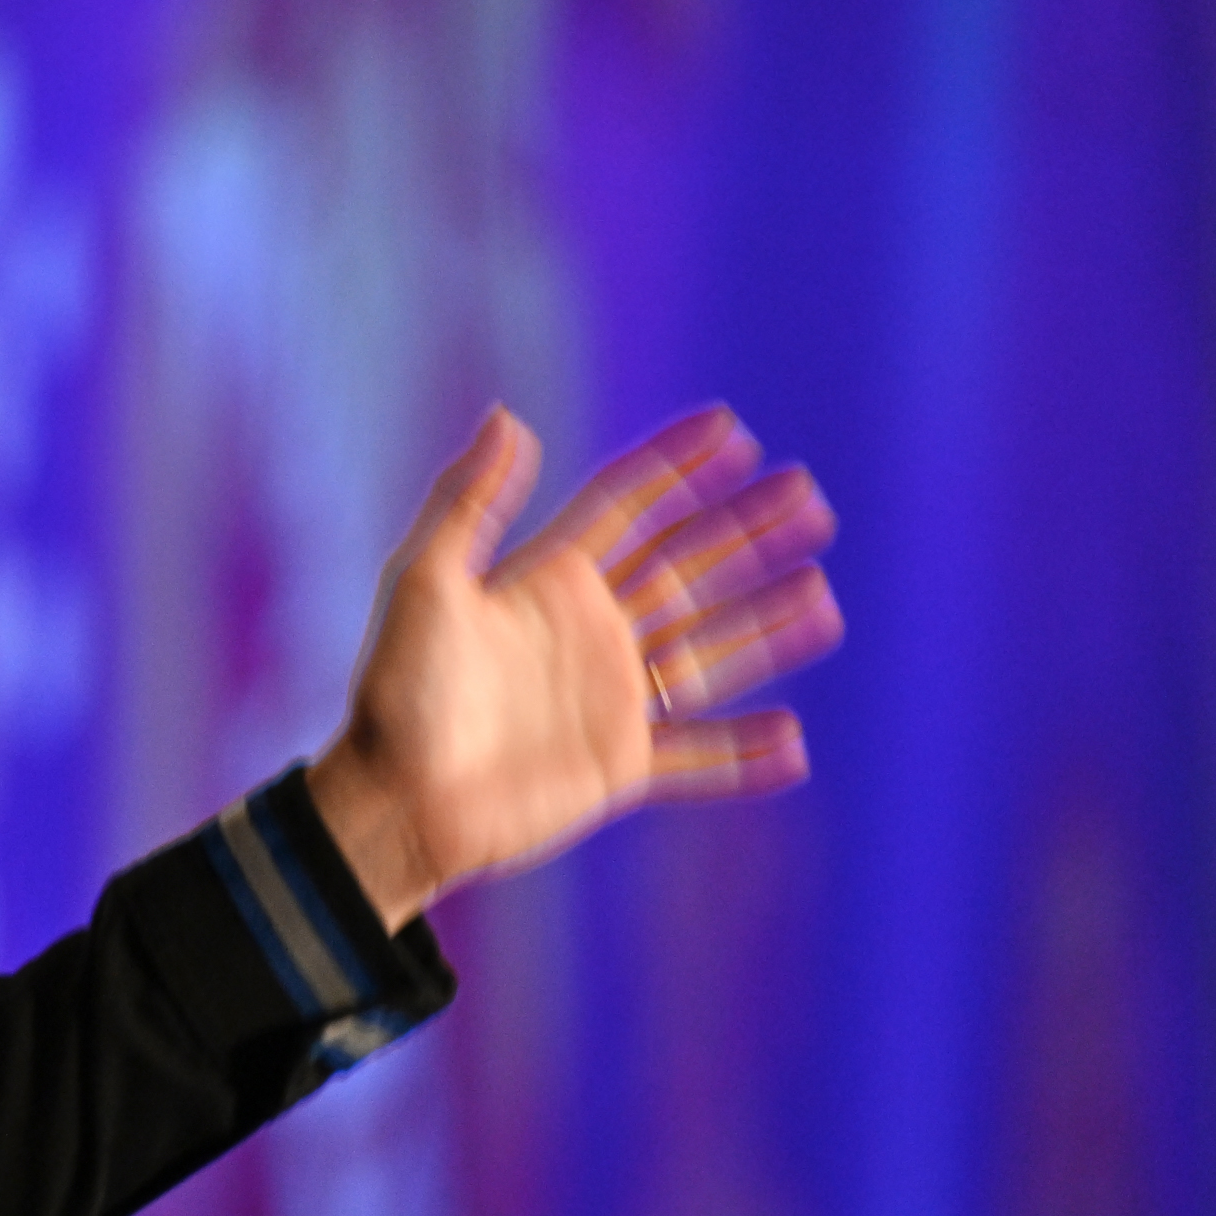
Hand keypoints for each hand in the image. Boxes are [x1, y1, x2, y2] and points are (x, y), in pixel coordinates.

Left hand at [305, 405, 840, 929]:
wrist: (394, 799)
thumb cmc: (396, 690)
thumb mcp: (422, 580)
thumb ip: (468, 501)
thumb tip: (509, 416)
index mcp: (547, 579)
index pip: (628, 506)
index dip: (677, 466)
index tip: (732, 430)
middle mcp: (589, 630)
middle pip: (685, 568)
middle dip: (746, 533)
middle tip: (809, 499)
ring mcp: (609, 698)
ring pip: (707, 652)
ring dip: (765, 627)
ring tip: (821, 601)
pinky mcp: (618, 766)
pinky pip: (695, 757)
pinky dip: (742, 754)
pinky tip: (793, 743)